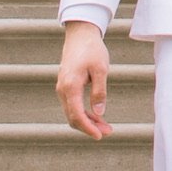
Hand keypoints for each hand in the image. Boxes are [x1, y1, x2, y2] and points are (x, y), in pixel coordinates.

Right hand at [57, 22, 111, 138]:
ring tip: (107, 127)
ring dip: (88, 122)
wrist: (80, 34)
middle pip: (73, 117)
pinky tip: (98, 116)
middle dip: (90, 128)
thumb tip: (99, 113)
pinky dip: (84, 113)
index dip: (88, 128)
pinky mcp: (66, 86)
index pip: (76, 115)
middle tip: (109, 132)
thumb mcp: (101, 69)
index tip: (100, 136)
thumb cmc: (92, 49)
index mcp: (70, 87)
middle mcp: (62, 90)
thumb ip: (100, 92)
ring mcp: (63, 88)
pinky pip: (73, 105)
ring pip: (72, 113)